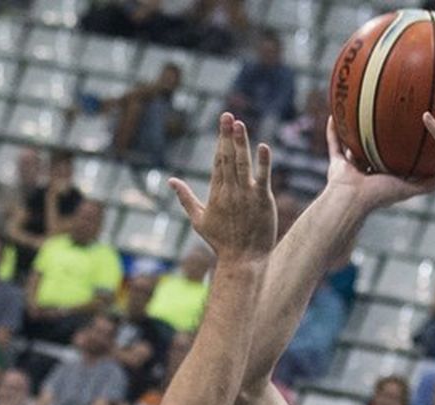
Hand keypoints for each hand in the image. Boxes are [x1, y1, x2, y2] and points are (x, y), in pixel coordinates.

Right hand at [167, 113, 275, 261]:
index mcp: (216, 193)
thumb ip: (185, 198)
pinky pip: (263, 178)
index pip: (218, 161)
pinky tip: (262, 146)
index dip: (220, 140)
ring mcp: (246, 195)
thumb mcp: (198, 220)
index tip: (223, 122)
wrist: (243, 260)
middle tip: (227, 115)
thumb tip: (170, 181)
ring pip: (242, 164)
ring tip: (239, 124)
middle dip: (227, 135)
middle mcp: (230, 191)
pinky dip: (263, 162)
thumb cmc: (221, 242)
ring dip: (240, 143)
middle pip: (227, 158)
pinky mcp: (262, 200)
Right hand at [326, 118, 434, 212]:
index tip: (409, 132)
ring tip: (359, 111)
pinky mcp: (335, 163)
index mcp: (382, 177)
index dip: (401, 147)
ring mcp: (349, 167)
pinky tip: (334, 114)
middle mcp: (366, 171)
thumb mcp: (408, 188)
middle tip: (386, 116)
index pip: (394, 160)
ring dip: (354, 131)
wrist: (351, 201)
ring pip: (352, 145)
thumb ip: (427, 184)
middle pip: (373, 150)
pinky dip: (332, 131)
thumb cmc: (379, 196)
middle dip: (378, 137)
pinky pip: (333, 143)